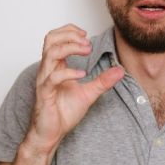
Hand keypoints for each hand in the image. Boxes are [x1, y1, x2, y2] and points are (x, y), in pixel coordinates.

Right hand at [26, 23, 123, 154]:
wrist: (52, 133)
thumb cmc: (63, 112)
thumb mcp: (89, 94)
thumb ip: (103, 81)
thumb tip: (120, 70)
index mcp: (55, 67)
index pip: (56, 38)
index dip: (70, 31)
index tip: (86, 36)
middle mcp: (48, 70)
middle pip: (50, 39)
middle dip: (70, 35)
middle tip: (87, 42)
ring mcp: (44, 80)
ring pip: (50, 53)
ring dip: (70, 47)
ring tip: (87, 51)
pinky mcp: (44, 93)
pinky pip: (52, 78)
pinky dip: (68, 73)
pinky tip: (83, 75)